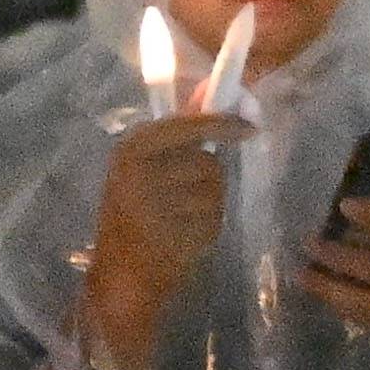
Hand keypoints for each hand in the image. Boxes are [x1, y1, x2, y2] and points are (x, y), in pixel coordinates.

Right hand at [85, 110, 240, 367]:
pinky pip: (213, 221)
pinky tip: (182, 241)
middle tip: (181, 200)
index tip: (250, 127)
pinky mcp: (172, 235)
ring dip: (208, 208)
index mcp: (130, 149)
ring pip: (215, 192)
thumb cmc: (133, 220)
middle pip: (208, 163)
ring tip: (178, 222)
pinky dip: (206, 232)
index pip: (189, 126)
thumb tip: (211, 88)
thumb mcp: (143, 170)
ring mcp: (155, 205)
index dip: (223, 124)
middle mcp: (139, 172)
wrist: (119, 280)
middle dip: (208, 180)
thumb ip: (178, 133)